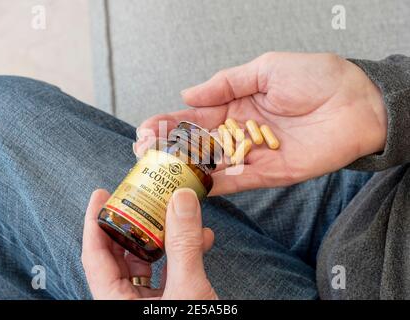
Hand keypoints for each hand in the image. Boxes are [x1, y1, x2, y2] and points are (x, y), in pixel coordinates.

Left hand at [82, 188, 216, 299]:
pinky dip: (183, 254)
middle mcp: (126, 302)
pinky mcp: (168, 303)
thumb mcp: (187, 291)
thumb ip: (183, 246)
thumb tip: (182, 200)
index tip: (101, 194)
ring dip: (165, 237)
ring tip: (178, 214)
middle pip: (121, 254)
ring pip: (148, 262)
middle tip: (144, 198)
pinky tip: (201, 239)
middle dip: (135, 223)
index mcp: (114, 302)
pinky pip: (169, 272)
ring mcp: (148, 304)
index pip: (95, 254)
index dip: (95, 221)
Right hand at [136, 52, 386, 194]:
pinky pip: (238, 182)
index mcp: (235, 106)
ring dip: (185, 170)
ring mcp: (252, 155)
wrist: (356, 101)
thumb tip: (186, 95)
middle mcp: (239, 133)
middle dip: (168, 149)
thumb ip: (224, 84)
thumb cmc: (315, 77)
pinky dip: (216, 185)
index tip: (145, 128)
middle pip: (196, 145)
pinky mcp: (269, 174)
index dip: (168, 123)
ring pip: (212, 166)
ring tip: (159, 171)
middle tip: (142, 153)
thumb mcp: (264, 68)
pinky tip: (193, 185)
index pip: (194, 118)